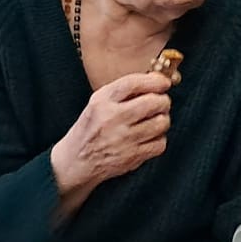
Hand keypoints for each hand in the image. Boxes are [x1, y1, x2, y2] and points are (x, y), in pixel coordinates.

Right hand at [50, 71, 172, 195]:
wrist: (77, 161)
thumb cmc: (90, 129)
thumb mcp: (97, 103)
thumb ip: (122, 92)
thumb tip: (155, 80)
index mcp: (102, 101)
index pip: (133, 83)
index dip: (154, 80)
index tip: (163, 82)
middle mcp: (113, 118)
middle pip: (153, 102)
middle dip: (163, 101)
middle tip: (160, 103)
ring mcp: (124, 139)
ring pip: (161, 123)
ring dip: (162, 120)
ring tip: (155, 120)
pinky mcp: (132, 156)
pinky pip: (160, 143)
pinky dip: (159, 139)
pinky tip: (150, 137)